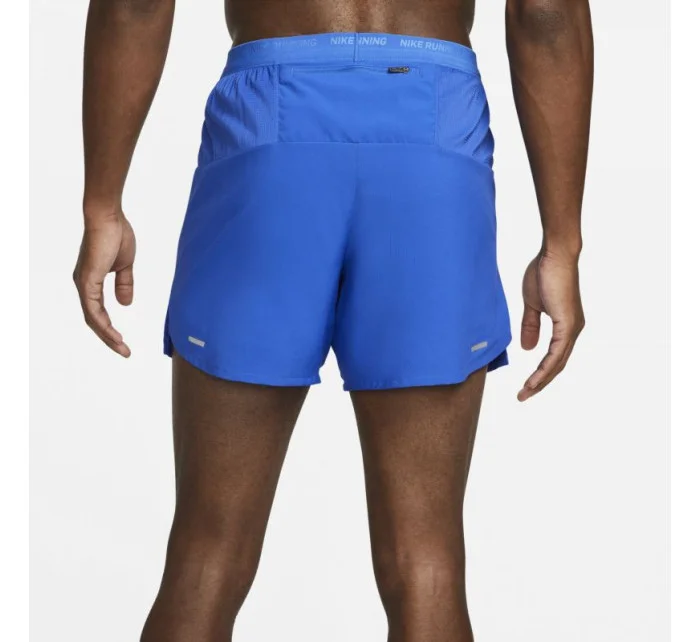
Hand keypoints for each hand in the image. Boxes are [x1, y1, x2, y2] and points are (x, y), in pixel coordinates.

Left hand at [73, 210, 135, 356]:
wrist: (108, 217)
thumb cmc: (116, 234)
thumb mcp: (125, 265)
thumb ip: (124, 284)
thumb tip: (125, 303)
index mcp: (92, 281)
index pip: (99, 312)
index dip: (110, 328)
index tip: (123, 341)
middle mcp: (84, 285)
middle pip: (94, 320)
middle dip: (109, 338)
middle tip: (124, 351)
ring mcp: (84, 284)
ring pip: (93, 318)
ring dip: (107, 335)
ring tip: (121, 348)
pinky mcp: (87, 280)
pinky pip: (93, 309)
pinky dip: (103, 324)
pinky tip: (113, 334)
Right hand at [518, 250, 584, 400]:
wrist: (554, 255)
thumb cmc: (544, 273)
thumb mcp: (533, 305)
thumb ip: (530, 326)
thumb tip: (528, 349)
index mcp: (565, 326)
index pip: (553, 357)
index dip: (539, 373)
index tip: (525, 386)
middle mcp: (572, 330)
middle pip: (557, 365)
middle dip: (540, 383)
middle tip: (523, 396)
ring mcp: (572, 328)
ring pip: (557, 363)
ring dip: (541, 380)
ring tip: (526, 392)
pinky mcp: (568, 324)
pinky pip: (557, 353)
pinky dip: (545, 368)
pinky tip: (535, 379)